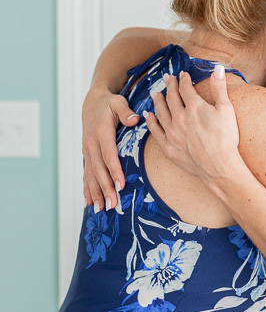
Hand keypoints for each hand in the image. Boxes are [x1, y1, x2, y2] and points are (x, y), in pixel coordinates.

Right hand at [82, 87, 139, 210]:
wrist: (92, 103)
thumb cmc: (109, 104)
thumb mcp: (118, 102)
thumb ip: (125, 112)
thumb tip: (134, 120)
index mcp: (101, 133)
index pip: (109, 155)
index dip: (114, 170)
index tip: (121, 185)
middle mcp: (92, 144)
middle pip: (99, 170)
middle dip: (105, 188)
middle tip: (113, 204)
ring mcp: (87, 151)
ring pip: (91, 175)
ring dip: (96, 193)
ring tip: (101, 209)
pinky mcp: (87, 155)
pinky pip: (86, 174)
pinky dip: (87, 189)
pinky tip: (89, 202)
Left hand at [144, 68, 242, 188]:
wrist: (219, 166)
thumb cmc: (226, 139)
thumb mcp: (227, 110)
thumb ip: (219, 88)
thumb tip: (218, 68)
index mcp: (194, 106)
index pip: (185, 88)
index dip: (183, 80)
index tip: (182, 75)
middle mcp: (179, 117)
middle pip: (171, 97)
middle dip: (169, 86)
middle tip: (167, 79)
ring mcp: (172, 132)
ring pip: (160, 111)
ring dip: (157, 100)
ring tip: (156, 94)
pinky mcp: (168, 147)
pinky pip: (155, 131)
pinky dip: (151, 121)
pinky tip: (148, 115)